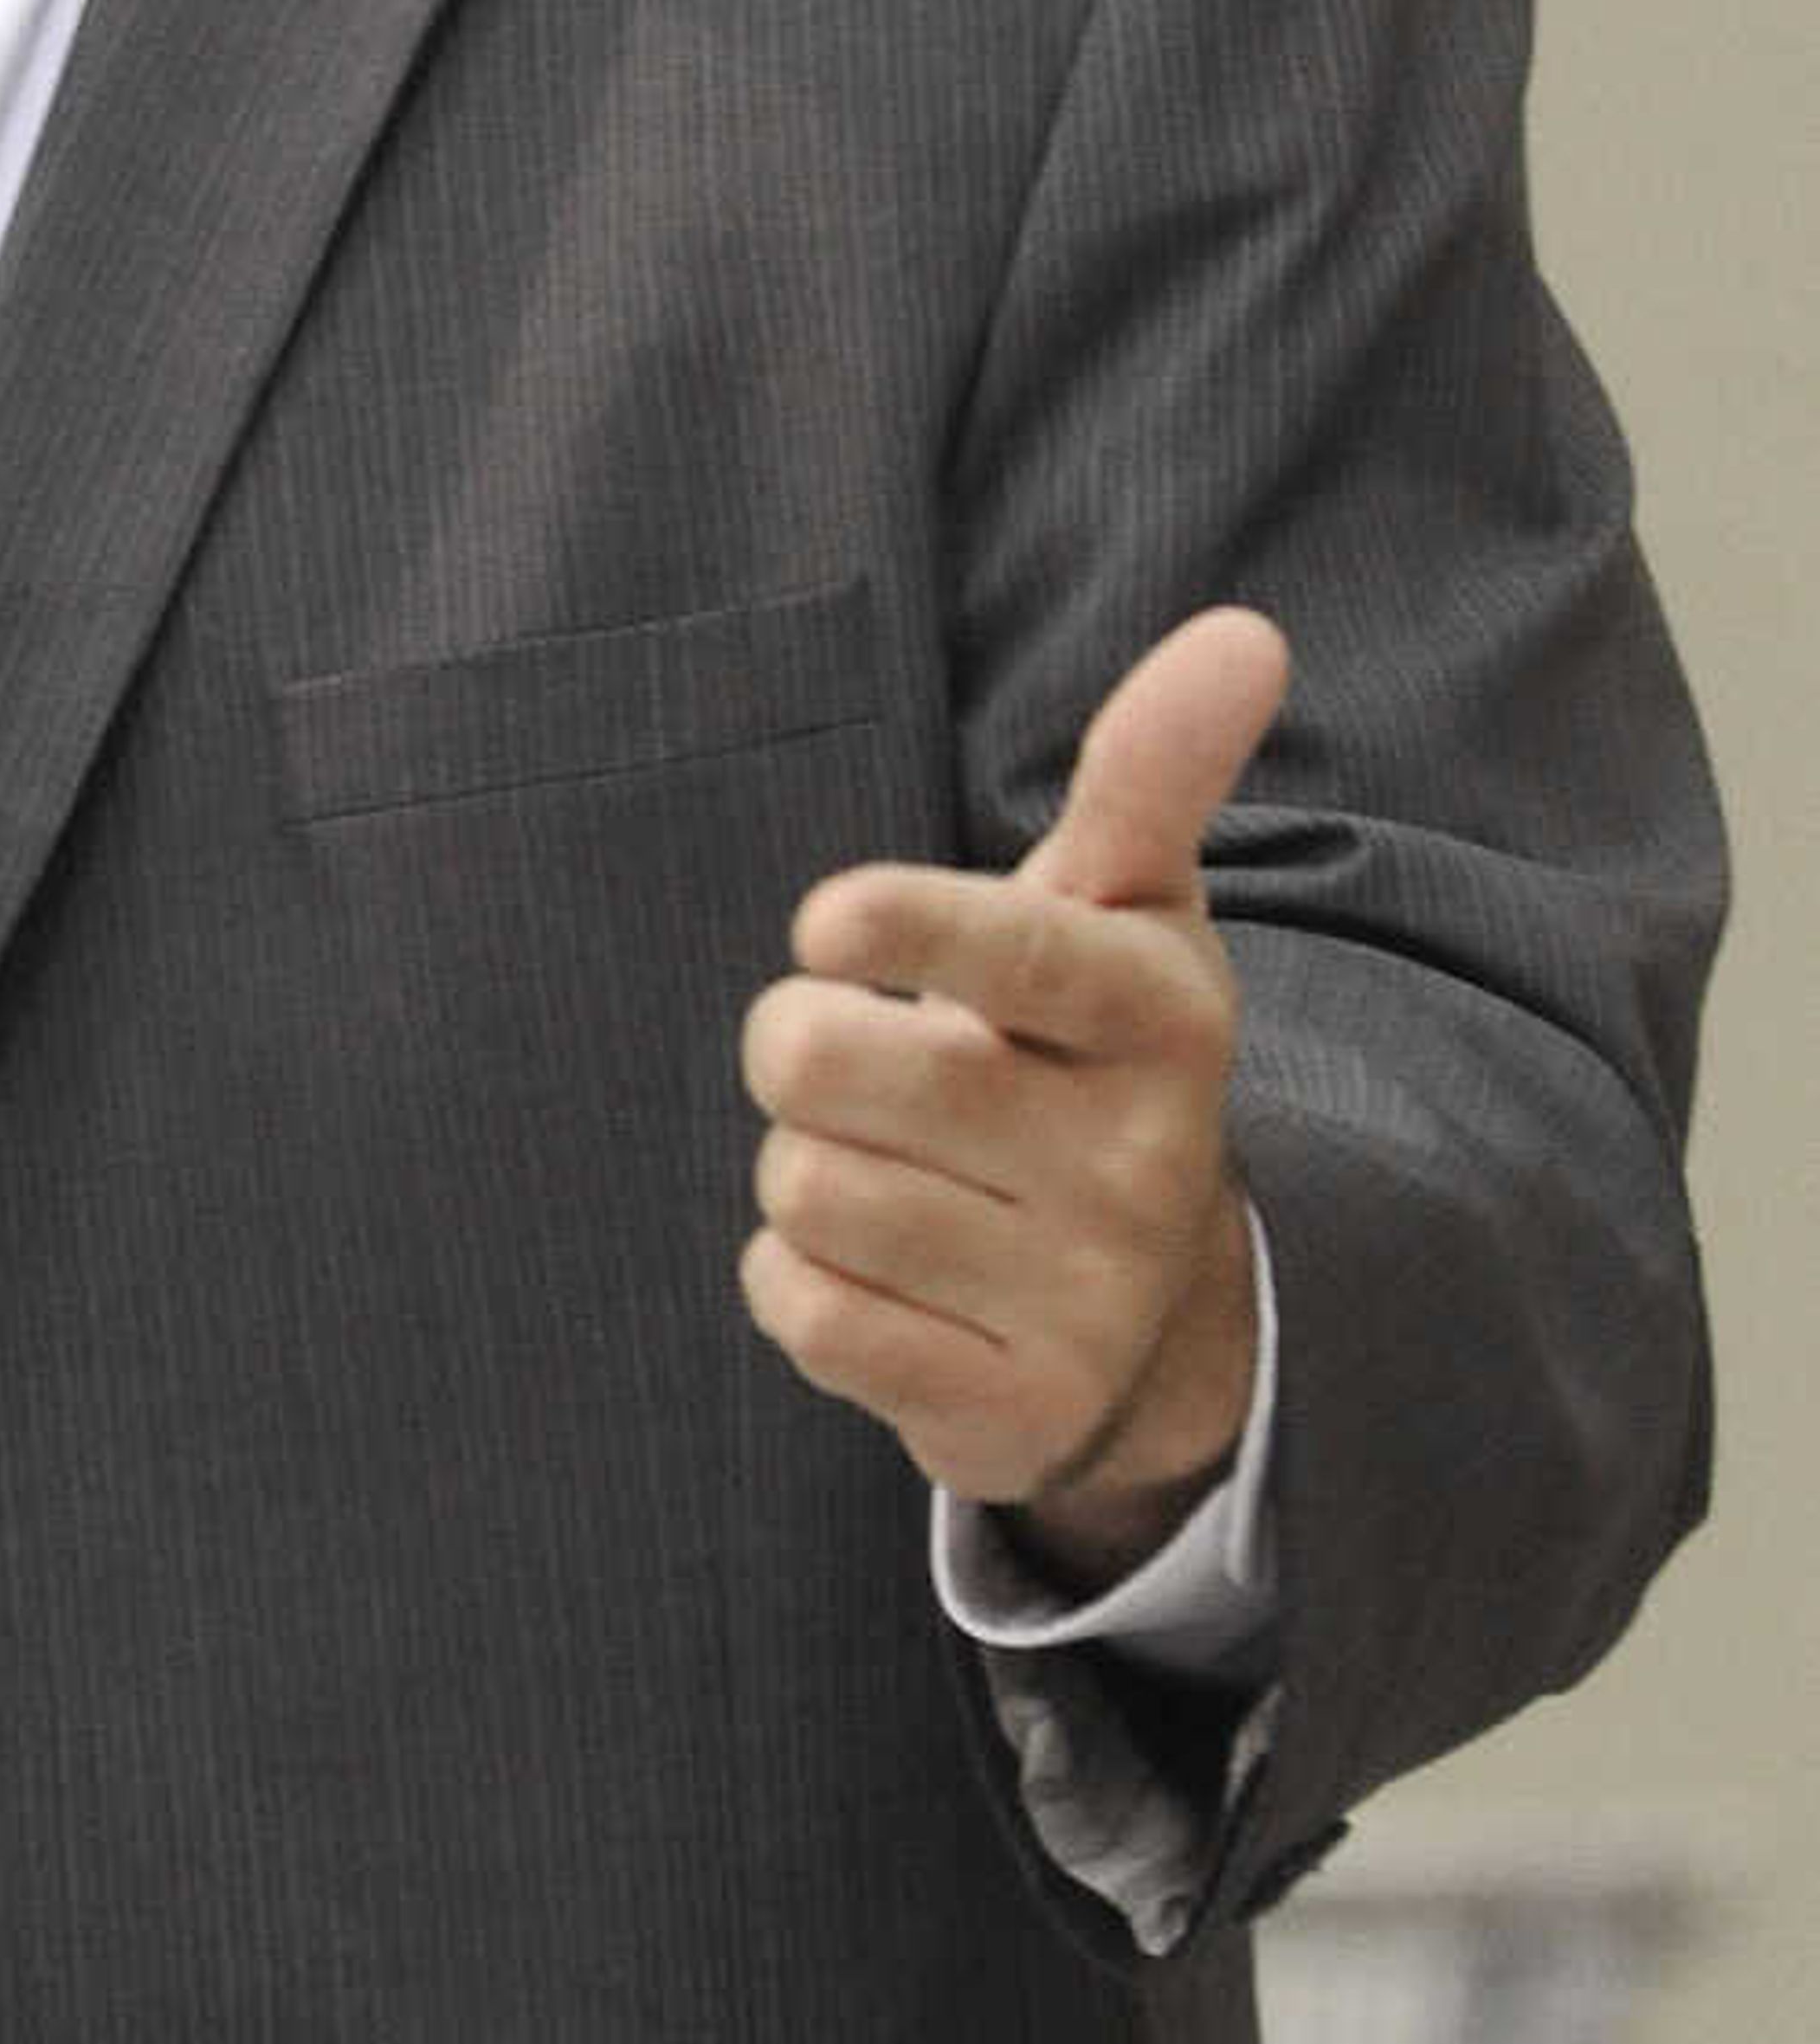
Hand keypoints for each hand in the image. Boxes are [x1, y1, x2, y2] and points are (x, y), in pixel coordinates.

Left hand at [737, 606, 1285, 1582]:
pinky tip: (879, 1268)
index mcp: (1162, 1018)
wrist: (1155, 1309)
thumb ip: (1154, 769)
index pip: (1026, 954)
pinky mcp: (1009, 1412)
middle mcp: (1139, 1163)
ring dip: (802, 1169)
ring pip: (812, 1190)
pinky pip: (808, 1315)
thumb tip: (1246, 631)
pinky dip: (798, 1282)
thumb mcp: (1129, 911)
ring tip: (885, 1164)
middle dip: (800, 1044)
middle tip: (844, 1052)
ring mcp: (1081, 1299)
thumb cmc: (1088, 1051)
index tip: (826, 920)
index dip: (912, 924)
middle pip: (851, 1068)